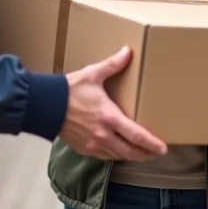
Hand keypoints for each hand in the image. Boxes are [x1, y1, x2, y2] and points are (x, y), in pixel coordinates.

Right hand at [60, 46, 166, 160]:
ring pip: (118, 156)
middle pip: (130, 152)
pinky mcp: (84, 148)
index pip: (137, 136)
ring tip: (141, 152)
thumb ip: (112, 64)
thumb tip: (127, 52)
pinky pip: (104, 157)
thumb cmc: (69, 90)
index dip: (152, 144)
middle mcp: (103, 135)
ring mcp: (93, 144)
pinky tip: (119, 151)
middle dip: (145, 154)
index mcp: (109, 117)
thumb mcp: (92, 74)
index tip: (163, 148)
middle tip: (156, 153)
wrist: (45, 105)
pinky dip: (115, 155)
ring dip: (131, 156)